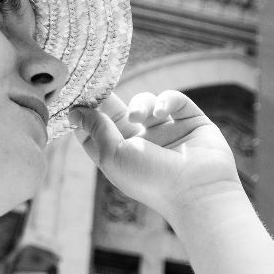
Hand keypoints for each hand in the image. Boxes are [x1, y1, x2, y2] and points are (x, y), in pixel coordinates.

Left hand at [71, 90, 241, 217]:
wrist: (198, 190)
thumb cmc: (151, 180)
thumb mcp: (113, 155)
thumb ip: (95, 128)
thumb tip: (75, 110)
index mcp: (120, 157)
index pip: (96, 132)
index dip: (84, 115)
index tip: (76, 98)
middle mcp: (142, 144)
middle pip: (118, 113)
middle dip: (107, 98)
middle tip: (99, 83)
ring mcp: (167, 132)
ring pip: (145, 102)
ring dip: (140, 103)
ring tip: (139, 116)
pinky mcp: (191, 121)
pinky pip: (174, 99)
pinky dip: (166, 101)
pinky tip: (162, 113)